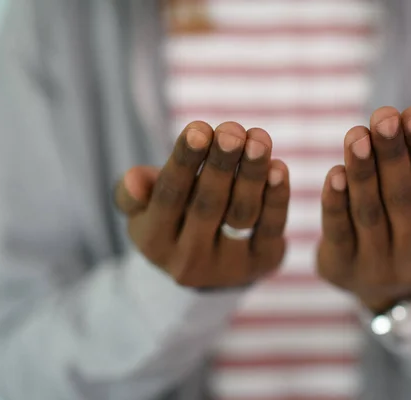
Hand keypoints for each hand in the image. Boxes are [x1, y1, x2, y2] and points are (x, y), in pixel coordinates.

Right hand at [114, 121, 289, 287]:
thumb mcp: (144, 209)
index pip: (169, 196)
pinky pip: (271, 227)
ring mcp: (228, 265)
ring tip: (258, 139)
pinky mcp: (263, 263)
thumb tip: (133, 179)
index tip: (198, 128)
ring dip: (252, 173)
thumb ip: (133, 194)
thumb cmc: (173, 219)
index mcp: (154, 241)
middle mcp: (189, 259)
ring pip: (242, 214)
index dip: (184, 161)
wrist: (209, 267)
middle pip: (208, 204)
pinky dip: (277, 196)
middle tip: (232, 130)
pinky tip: (278, 167)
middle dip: (221, 163)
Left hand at [317, 107, 410, 312]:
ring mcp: (377, 265)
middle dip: (392, 154)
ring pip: (369, 211)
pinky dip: (334, 201)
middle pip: (403, 197)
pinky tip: (334, 172)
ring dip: (362, 170)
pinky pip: (338, 230)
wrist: (385, 293)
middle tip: (383, 116)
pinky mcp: (342, 268)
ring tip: (356, 134)